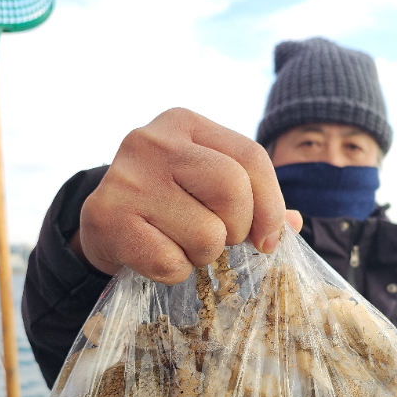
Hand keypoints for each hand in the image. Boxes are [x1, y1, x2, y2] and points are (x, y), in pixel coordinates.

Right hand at [73, 108, 302, 282]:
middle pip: (232, 190)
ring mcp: (126, 179)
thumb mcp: (206, 187)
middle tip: (221, 240)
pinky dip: (175, 272)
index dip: (271, 205)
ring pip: (206, 234)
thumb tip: (295, 224)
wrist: (102, 225)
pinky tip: (159, 257)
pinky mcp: (106, 218)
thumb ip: (253, 199)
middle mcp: (152, 141)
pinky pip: (170, 262)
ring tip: (183, 246)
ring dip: (204, 255)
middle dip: (238, 229)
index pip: (251, 157)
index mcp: (184, 123)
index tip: (268, 238)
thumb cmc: (168, 204)